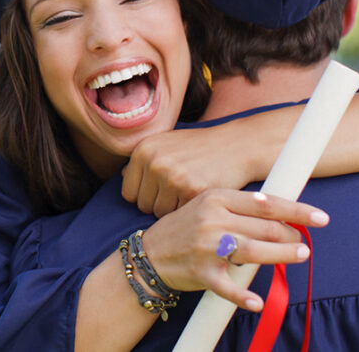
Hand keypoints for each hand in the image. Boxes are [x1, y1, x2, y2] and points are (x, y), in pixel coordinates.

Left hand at [123, 115, 288, 216]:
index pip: (128, 192)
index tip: (161, 190)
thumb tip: (121, 176)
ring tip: (188, 192)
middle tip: (179, 192)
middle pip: (142, 205)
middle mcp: (154, 162)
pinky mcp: (192, 190)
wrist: (236, 145)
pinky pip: (179, 215)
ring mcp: (173, 176)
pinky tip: (198, 195)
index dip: (145, 195)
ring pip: (159, 213)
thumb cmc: (199, 147)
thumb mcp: (166, 143)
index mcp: (142, 150)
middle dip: (159, 203)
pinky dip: (188, 211)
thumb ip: (143, 159)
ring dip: (173, 209)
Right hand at [140, 189, 328, 311]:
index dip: (296, 211)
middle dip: (291, 235)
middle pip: (264, 227)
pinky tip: (257, 303)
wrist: (149, 254)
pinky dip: (243, 296)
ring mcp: (207, 247)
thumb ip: (240, 207)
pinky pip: (227, 287)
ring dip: (282, 254)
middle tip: (304, 242)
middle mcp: (212, 219)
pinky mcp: (202, 273)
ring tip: (300, 255)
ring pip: (254, 251)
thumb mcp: (207, 206)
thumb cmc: (185, 228)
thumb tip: (280, 211)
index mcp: (216, 198)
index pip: (265, 203)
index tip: (320, 217)